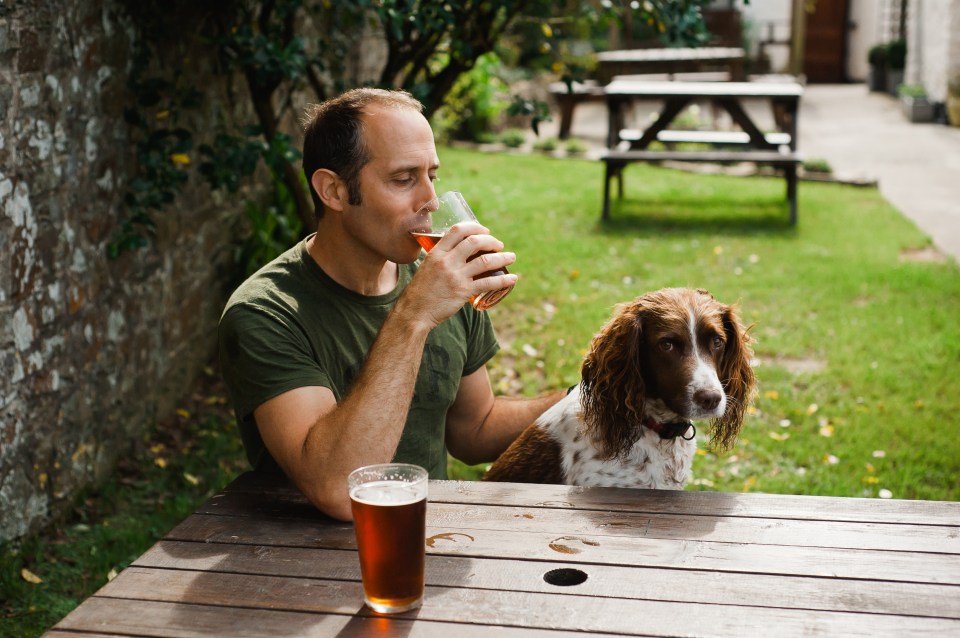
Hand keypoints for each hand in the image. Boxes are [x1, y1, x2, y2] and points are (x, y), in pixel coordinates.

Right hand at [400, 222, 516, 326]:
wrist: (415, 312)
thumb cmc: (420, 291)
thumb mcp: (426, 267)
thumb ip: (440, 258)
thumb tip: (455, 252)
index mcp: (436, 252)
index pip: (458, 230)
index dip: (475, 227)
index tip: (484, 231)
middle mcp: (446, 261)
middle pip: (475, 242)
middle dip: (491, 241)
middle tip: (499, 245)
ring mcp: (456, 276)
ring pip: (485, 261)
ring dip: (502, 258)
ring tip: (511, 257)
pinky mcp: (463, 291)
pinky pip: (488, 283)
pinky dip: (503, 280)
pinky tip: (512, 278)